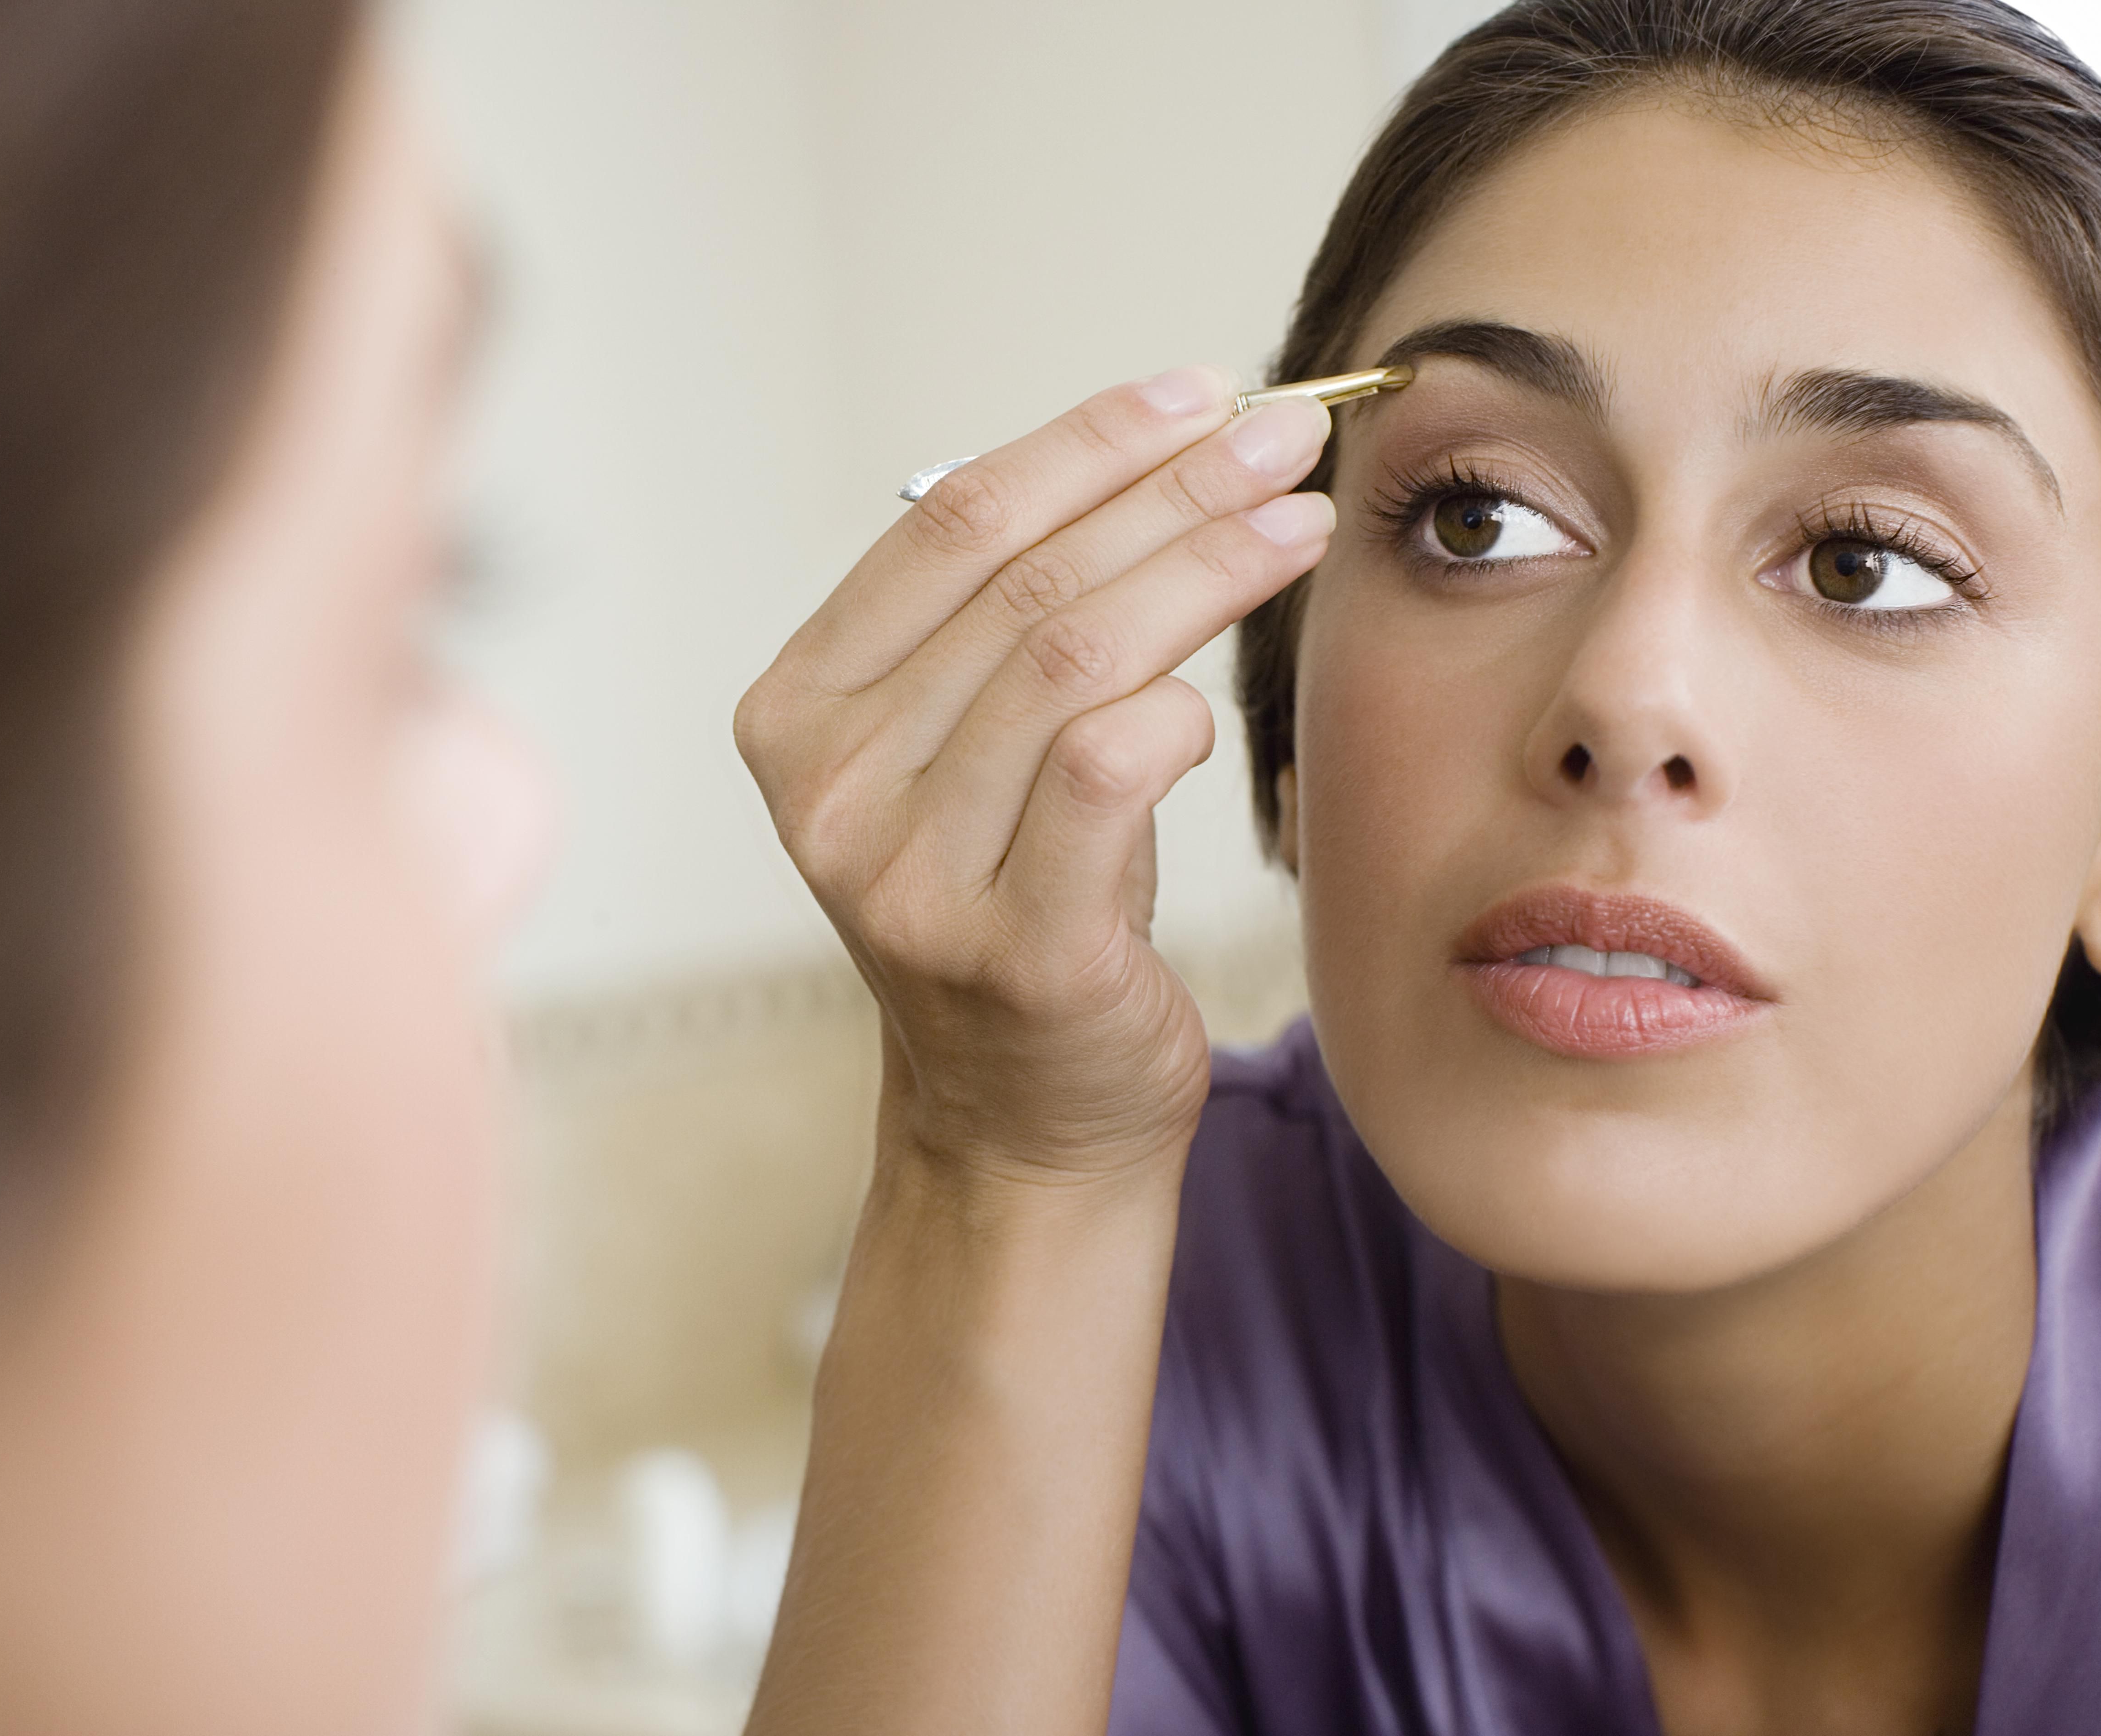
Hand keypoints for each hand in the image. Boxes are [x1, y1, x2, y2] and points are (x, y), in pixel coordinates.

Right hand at [736, 366, 1333, 1186]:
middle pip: (1024, 579)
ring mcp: (907, 876)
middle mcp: (830, 790)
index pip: (948, 522)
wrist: (1023, 1116)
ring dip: (1204, 567)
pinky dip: (1178, 711)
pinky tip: (1220, 699)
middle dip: (1173, 486)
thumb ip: (1009, 625)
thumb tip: (1164, 449)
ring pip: (1073, 657)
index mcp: (800, 711)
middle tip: (1287, 434)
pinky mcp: (1010, 948)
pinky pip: (1106, 770)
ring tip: (1300, 519)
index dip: (1085, 439)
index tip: (1200, 388)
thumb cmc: (1019, 903)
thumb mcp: (972, 754)